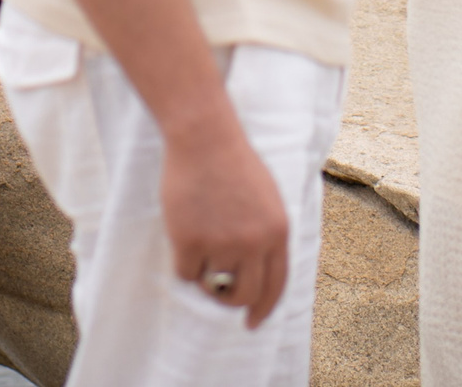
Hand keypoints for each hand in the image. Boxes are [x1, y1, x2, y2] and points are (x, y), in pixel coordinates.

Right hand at [162, 127, 291, 328]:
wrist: (203, 138)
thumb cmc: (232, 163)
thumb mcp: (267, 198)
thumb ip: (267, 236)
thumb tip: (257, 275)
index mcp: (278, 232)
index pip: (276, 285)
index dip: (264, 308)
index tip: (252, 323)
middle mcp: (254, 243)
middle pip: (244, 294)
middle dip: (230, 299)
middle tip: (217, 291)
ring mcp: (222, 243)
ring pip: (211, 284)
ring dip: (203, 272)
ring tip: (199, 239)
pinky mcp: (190, 241)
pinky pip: (185, 273)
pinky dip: (183, 261)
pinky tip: (183, 232)